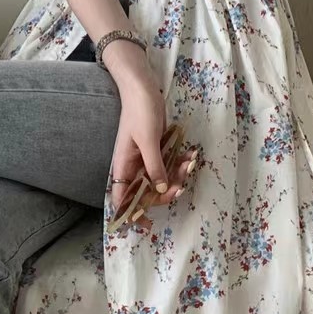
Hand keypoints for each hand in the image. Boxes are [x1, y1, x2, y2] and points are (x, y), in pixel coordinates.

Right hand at [107, 90, 198, 229]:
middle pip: (147, 191)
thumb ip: (154, 167)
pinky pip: (168, 164)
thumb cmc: (140, 113)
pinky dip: (180, 162)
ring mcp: (145, 158)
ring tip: (189, 162)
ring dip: (178, 175)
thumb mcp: (148, 141)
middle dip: (166, 192)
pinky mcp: (156, 150)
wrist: (143, 89)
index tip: (145, 225)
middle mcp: (132, 166)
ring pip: (162, 178)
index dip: (131, 214)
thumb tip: (161, 191)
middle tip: (182, 186)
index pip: (122, 198)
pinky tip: (190, 153)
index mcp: (123, 167)